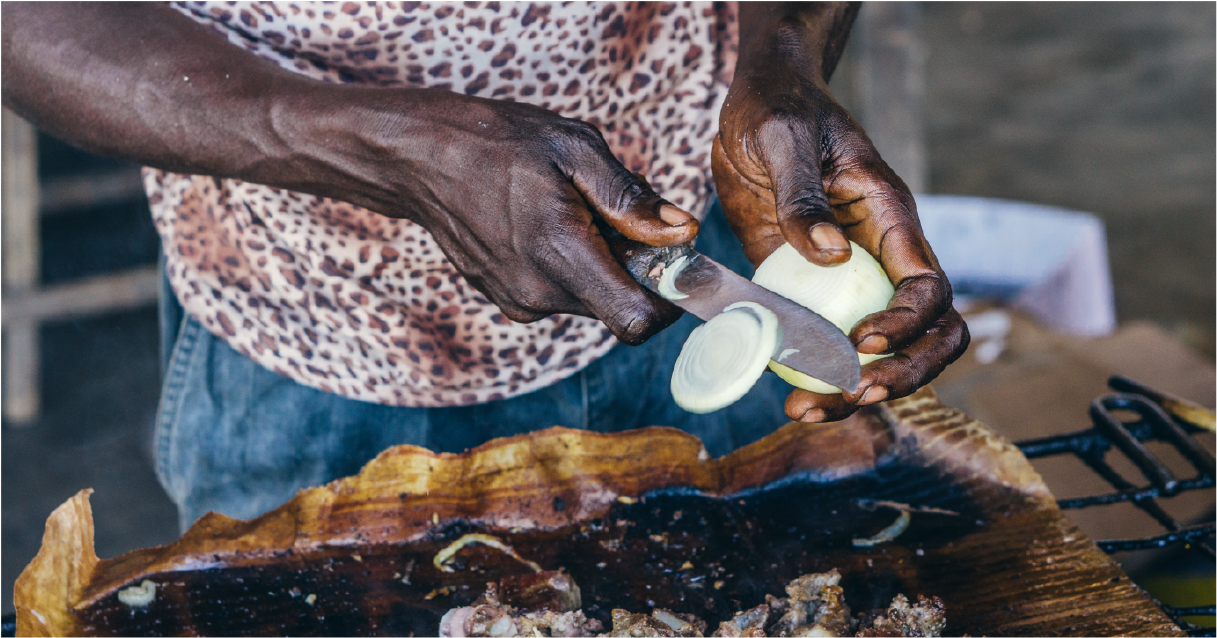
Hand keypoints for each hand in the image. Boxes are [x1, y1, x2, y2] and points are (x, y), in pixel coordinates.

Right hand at [296, 89, 698, 343]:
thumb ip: (630, 197)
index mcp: (561, 256)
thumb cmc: (496, 142)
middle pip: (619, 306)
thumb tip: (680, 233)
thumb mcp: (574, 147)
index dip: (669, 301)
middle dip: (634, 268)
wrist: (417, 157)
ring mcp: (519, 301)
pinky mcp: (507, 298)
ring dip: (601, 263)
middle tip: (613, 213)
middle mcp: (539, 294)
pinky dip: (571, 264)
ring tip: (571, 210)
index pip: (636, 322)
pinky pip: (562, 292)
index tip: (675, 265)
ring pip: (591, 298)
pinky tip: (545, 222)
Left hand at [714, 4, 968, 421]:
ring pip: (878, 350)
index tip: (860, 342)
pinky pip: (823, 340)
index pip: (927, 286)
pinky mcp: (809, 288)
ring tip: (804, 412)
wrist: (756, 101)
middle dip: (899, 375)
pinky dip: (809, 372)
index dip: (907, 325)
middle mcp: (879, 255)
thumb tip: (830, 255)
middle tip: (847, 396)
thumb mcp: (785, 139)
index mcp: (891, 218)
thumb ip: (803, 195)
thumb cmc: (777, 107)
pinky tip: (780, 391)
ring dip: (852, 389)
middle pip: (925, 333)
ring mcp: (847, 277)